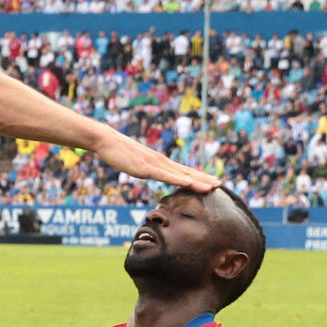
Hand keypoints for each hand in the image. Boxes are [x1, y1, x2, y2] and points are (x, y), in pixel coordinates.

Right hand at [93, 126, 218, 191]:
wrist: (107, 140)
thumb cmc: (118, 152)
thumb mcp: (134, 163)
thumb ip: (144, 167)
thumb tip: (148, 172)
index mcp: (159, 162)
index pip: (182, 171)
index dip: (197, 177)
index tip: (210, 182)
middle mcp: (161, 162)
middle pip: (186, 172)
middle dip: (203, 179)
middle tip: (220, 185)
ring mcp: (154, 164)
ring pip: (180, 175)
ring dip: (197, 181)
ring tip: (212, 186)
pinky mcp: (146, 168)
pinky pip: (165, 176)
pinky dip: (179, 180)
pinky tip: (189, 184)